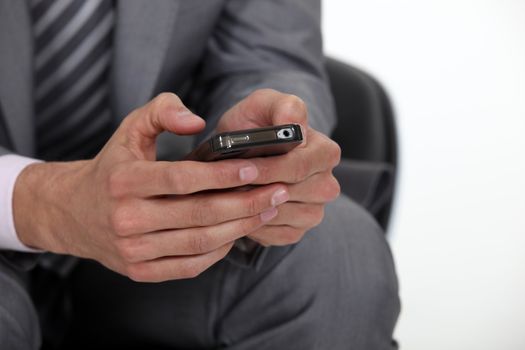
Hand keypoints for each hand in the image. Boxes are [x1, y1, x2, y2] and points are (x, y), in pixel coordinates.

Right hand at [13, 93, 288, 281]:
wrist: (75, 212)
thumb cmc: (114, 167)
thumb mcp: (130, 129)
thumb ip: (162, 111)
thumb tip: (198, 122)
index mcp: (124, 180)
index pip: (182, 178)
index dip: (223, 175)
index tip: (256, 169)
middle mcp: (125, 218)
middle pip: (199, 213)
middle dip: (246, 203)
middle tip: (278, 191)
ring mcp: (132, 250)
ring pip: (199, 241)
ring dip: (241, 227)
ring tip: (268, 210)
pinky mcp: (139, 272)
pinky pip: (190, 265)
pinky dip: (219, 251)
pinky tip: (239, 232)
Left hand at [216, 89, 340, 245]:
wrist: (242, 151)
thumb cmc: (254, 126)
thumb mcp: (264, 105)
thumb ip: (283, 106)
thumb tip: (293, 124)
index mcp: (325, 152)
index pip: (301, 166)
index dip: (270, 169)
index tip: (243, 168)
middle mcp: (326, 184)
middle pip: (294, 194)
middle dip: (258, 189)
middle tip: (228, 184)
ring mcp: (314, 209)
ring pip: (285, 216)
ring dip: (255, 208)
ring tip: (229, 195)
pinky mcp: (299, 229)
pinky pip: (279, 235)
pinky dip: (257, 225)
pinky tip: (240, 211)